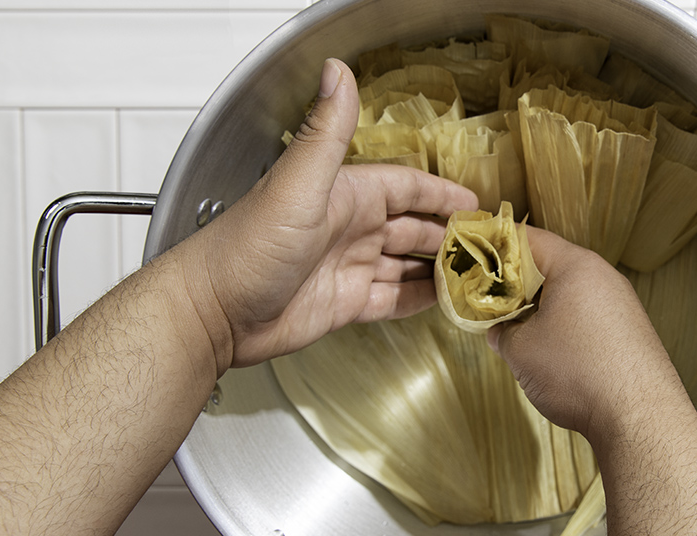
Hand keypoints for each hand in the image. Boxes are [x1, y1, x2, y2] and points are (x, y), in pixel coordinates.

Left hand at [178, 58, 477, 372]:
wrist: (213, 312)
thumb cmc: (245, 248)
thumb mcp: (296, 185)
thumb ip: (325, 133)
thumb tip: (338, 73)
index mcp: (345, 195)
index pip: (407, 187)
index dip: (441, 193)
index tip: (473, 202)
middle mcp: (350, 228)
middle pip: (413, 226)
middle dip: (448, 233)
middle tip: (483, 244)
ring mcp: (348, 267)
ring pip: (406, 263)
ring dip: (437, 267)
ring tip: (472, 275)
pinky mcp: (344, 303)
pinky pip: (391, 299)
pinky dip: (416, 300)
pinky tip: (437, 301)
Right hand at [487, 227, 670, 436]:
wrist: (639, 417)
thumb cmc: (580, 373)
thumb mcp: (521, 351)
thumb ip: (502, 331)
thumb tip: (500, 331)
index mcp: (576, 266)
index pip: (529, 238)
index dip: (496, 246)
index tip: (475, 259)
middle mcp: (603, 277)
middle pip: (551, 265)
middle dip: (517, 282)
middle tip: (489, 299)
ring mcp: (621, 304)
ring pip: (570, 292)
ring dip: (541, 306)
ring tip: (516, 328)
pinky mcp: (630, 331)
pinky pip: (588, 315)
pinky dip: (564, 324)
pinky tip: (550, 350)